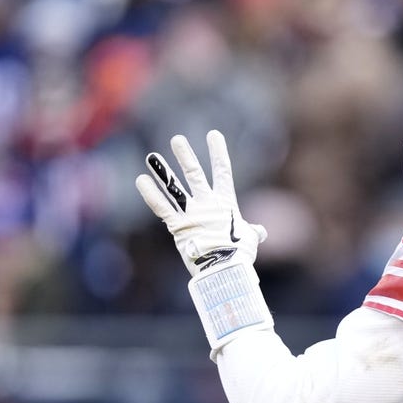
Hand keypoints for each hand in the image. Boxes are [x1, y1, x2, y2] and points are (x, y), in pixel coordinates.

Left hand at [136, 130, 266, 276]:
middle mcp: (207, 203)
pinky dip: (150, 194)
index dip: (218, 153)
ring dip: (162, 171)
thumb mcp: (249, 239)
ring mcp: (191, 213)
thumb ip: (253, 232)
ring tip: (151, 156)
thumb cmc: (240, 254)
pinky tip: (141, 180)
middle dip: (186, 156)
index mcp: (226, 203)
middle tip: (177, 140)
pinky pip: (161, 207)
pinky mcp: (178, 226)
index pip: (223, 172)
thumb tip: (261, 232)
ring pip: (174, 187)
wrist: (225, 267)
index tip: (214, 135)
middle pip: (194, 174)